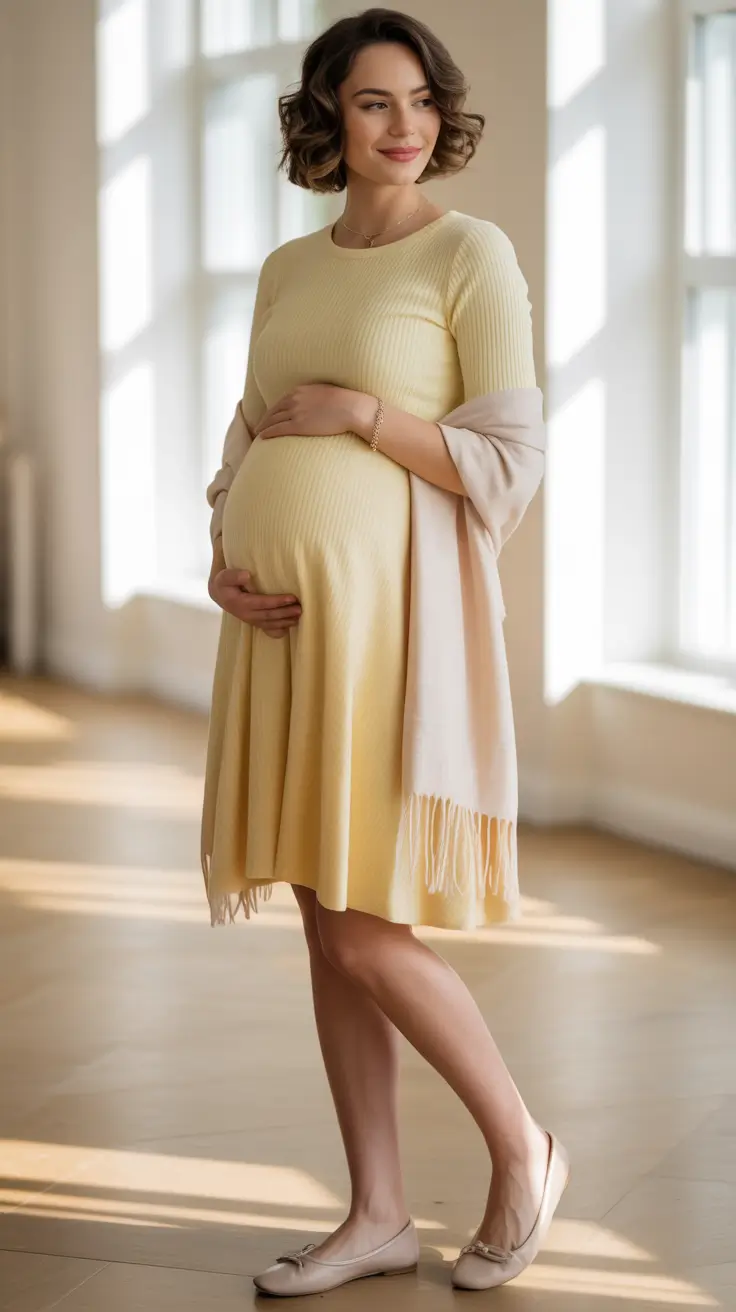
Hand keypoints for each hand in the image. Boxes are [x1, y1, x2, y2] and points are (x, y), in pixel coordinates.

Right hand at [208, 566, 301, 639]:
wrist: (220, 595)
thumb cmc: (225, 584)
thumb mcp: (225, 577)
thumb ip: (234, 576)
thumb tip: (247, 575)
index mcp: (241, 604)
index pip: (263, 603)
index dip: (278, 601)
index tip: (292, 598)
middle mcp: (247, 615)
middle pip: (269, 616)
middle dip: (286, 613)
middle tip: (300, 609)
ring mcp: (252, 621)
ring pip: (271, 624)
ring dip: (286, 621)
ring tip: (299, 617)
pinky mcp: (255, 623)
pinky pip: (269, 629)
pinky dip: (280, 629)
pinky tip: (290, 626)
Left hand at [253, 383, 374, 441]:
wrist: (351, 408)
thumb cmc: (345, 402)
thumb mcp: (326, 393)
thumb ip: (315, 397)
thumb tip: (315, 403)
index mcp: (300, 391)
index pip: (280, 401)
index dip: (272, 410)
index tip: (268, 416)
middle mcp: (294, 400)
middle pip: (273, 411)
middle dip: (264, 419)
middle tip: (257, 426)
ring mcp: (295, 412)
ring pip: (272, 420)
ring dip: (263, 427)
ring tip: (258, 433)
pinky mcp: (299, 425)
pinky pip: (278, 429)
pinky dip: (268, 432)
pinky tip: (262, 437)